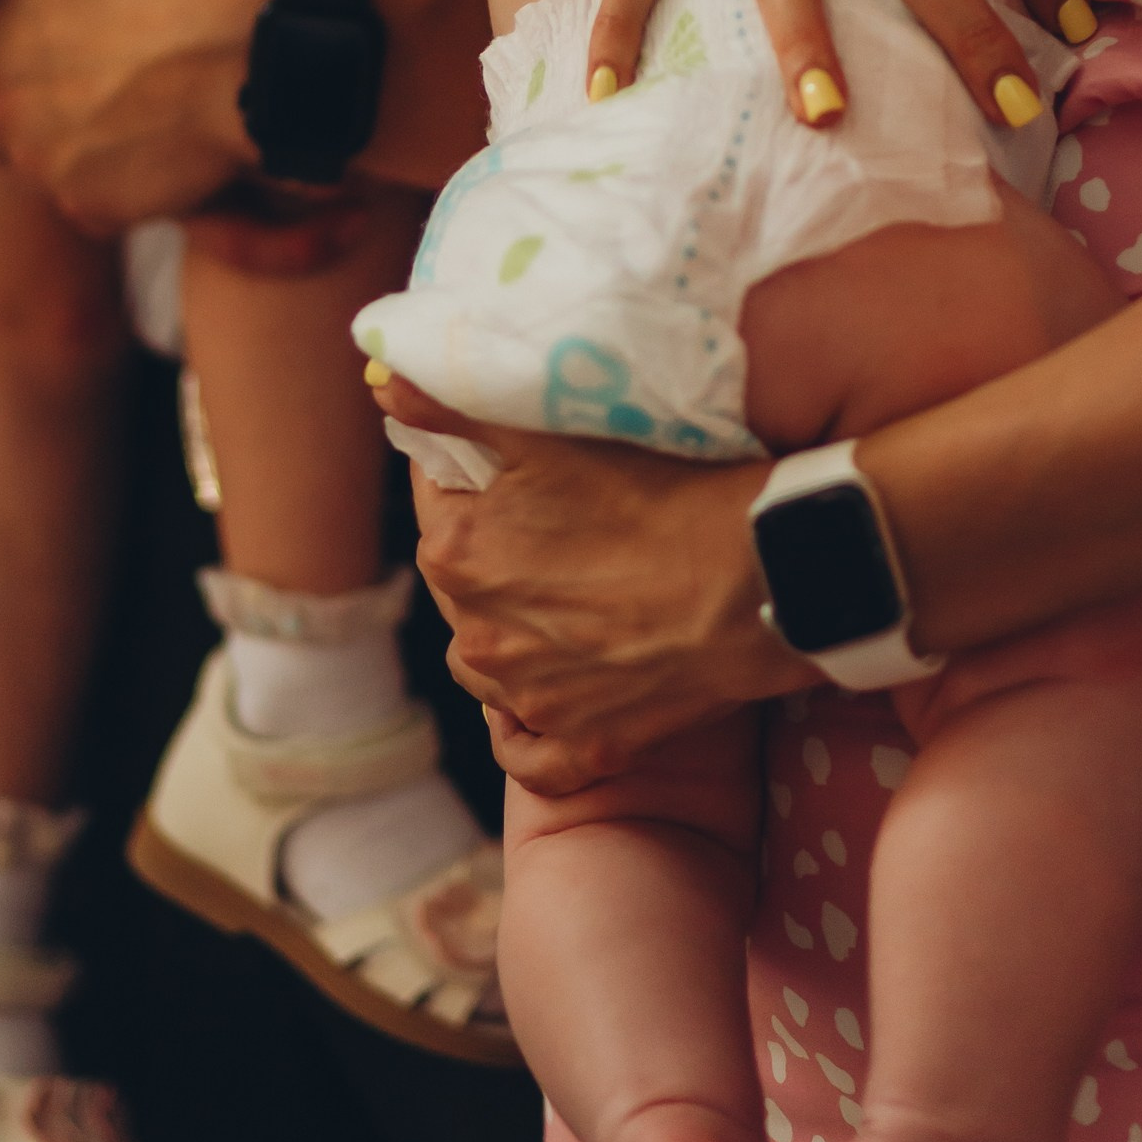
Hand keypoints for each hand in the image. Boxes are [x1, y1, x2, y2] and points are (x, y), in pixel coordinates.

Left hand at [0, 0, 285, 235]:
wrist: (259, 40)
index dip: (39, 39)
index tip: (86, 32)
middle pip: (18, 110)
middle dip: (61, 96)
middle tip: (125, 72)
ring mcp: (42, 163)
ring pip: (60, 157)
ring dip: (95, 141)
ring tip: (158, 104)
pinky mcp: (92, 208)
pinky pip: (104, 199)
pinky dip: (133, 180)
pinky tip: (175, 139)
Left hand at [377, 371, 800, 791]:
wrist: (757, 576)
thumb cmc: (659, 492)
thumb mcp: (550, 434)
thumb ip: (454, 407)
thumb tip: (384, 385)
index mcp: (457, 556)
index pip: (434, 495)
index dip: (468, 469)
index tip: (508, 460)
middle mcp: (478, 638)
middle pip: (462, 582)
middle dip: (492, 551)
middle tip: (553, 522)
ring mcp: (530, 701)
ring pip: (488, 666)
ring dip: (509, 636)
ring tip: (563, 601)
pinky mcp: (583, 745)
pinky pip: (529, 756)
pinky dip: (530, 732)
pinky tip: (550, 699)